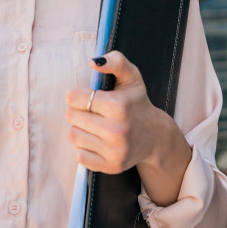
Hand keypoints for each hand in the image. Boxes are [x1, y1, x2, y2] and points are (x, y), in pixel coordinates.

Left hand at [64, 50, 185, 174]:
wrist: (155, 136)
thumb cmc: (137, 102)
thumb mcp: (131, 76)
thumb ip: (115, 61)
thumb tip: (93, 62)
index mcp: (119, 106)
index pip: (73, 97)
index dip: (76, 94)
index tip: (87, 95)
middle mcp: (117, 130)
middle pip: (71, 116)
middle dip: (77, 111)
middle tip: (91, 110)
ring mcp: (115, 151)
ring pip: (73, 136)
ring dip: (80, 128)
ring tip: (94, 124)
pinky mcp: (111, 166)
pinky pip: (80, 155)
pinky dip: (84, 147)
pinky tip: (97, 140)